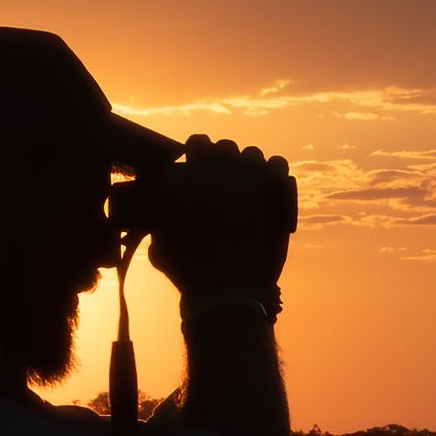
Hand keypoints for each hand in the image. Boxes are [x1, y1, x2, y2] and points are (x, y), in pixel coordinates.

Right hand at [138, 135, 294, 300]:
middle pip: (222, 147)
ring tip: (249, 189)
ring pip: (250, 153)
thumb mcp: (159, 247)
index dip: (200, 159)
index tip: (205, 173)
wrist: (226, 290)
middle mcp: (213, 167)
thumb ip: (158, 223)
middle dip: (223, 163)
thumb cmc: (188, 273)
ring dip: (248, 169)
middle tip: (226, 185)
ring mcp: (245, 174)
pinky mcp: (272, 187)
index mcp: (183, 174)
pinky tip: (271, 189)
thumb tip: (158, 214)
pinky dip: (274, 174)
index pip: (195, 145)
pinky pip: (278, 163)